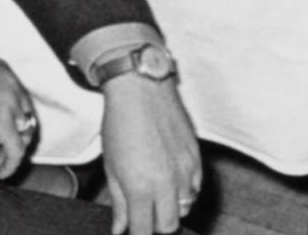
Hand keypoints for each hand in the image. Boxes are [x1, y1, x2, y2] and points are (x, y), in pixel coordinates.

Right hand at [0, 52, 38, 178]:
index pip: (20, 100)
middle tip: (1, 152)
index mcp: (3, 72)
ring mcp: (9, 105)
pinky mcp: (2, 124)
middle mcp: (11, 86)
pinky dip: (10, 164)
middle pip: (25, 118)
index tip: (3, 133)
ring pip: (21, 136)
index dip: (15, 119)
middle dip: (16, 137)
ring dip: (9, 155)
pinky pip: (15, 150)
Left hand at [101, 74, 201, 234]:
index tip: (134, 230)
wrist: (140, 87)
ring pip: (185, 208)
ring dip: (171, 208)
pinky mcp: (196, 156)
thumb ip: (119, 201)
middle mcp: (166, 182)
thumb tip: (120, 227)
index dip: (138, 233)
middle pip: (168, 225)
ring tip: (156, 194)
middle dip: (155, 225)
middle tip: (143, 214)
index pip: (144, 231)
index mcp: (141, 187)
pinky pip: (196, 187)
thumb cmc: (120, 121)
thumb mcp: (111, 164)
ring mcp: (185, 169)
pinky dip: (185, 191)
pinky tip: (171, 179)